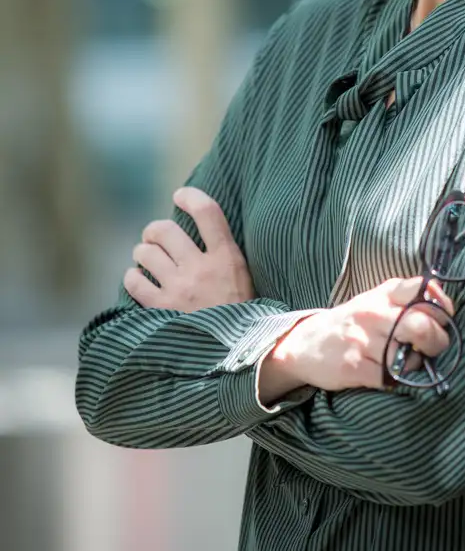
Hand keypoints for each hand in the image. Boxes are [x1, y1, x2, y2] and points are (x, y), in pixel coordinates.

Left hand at [124, 187, 255, 311]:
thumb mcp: (244, 279)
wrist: (236, 354)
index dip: (190, 196)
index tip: (180, 196)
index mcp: (227, 258)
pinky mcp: (161, 309)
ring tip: (146, 260)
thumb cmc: (241, 315)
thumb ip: (224, 256)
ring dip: (142, 253)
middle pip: (165, 229)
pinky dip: (133, 278)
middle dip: (154, 230)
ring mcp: (179, 289)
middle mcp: (201, 269)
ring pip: (145, 253)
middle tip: (155, 237)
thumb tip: (200, 232)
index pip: (208, 212)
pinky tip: (139, 281)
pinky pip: (134, 281)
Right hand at [265, 277, 454, 395]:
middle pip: (422, 326)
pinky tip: (388, 373)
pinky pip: (391, 377)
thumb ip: (407, 297)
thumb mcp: (377, 300)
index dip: (441, 308)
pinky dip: (397, 380)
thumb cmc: (352, 322)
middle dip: (437, 341)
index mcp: (384, 293)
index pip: (423, 291)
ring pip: (410, 356)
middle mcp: (374, 313)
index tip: (441, 319)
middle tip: (431, 349)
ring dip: (416, 364)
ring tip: (405, 361)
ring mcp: (364, 340)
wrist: (306, 342)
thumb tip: (440, 300)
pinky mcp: (355, 366)